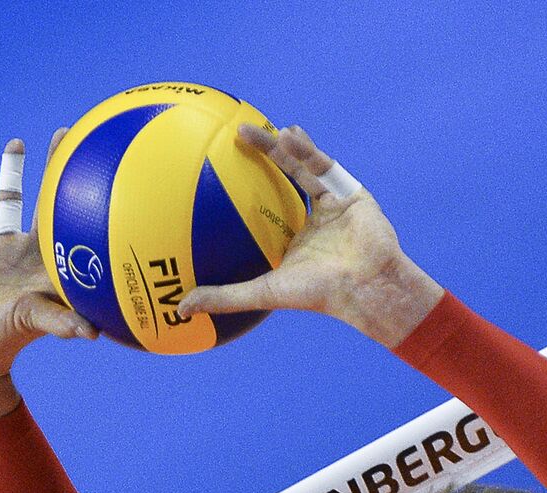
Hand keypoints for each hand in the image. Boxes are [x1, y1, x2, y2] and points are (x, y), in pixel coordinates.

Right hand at [0, 129, 97, 422]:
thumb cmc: (2, 342)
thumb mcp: (30, 325)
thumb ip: (58, 322)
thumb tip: (90, 333)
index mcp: (73, 276)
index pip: (105, 244)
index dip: (126, 222)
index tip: (146, 191)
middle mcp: (59, 260)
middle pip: (84, 212)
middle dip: (98, 182)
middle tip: (116, 144)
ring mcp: (31, 249)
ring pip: (49, 199)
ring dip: (59, 168)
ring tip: (70, 132)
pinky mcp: (2, 243)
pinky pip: (8, 202)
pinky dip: (13, 175)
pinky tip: (17, 142)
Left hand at [177, 125, 443, 347]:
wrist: (366, 286)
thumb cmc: (318, 292)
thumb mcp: (263, 293)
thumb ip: (224, 297)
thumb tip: (180, 309)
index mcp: (294, 239)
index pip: (266, 206)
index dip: (247, 187)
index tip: (220, 169)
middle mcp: (313, 219)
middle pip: (284, 178)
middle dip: (263, 154)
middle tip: (237, 134)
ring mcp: (333, 204)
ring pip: (305, 168)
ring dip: (285, 147)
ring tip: (264, 129)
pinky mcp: (351, 193)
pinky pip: (325, 166)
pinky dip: (307, 150)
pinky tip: (290, 135)